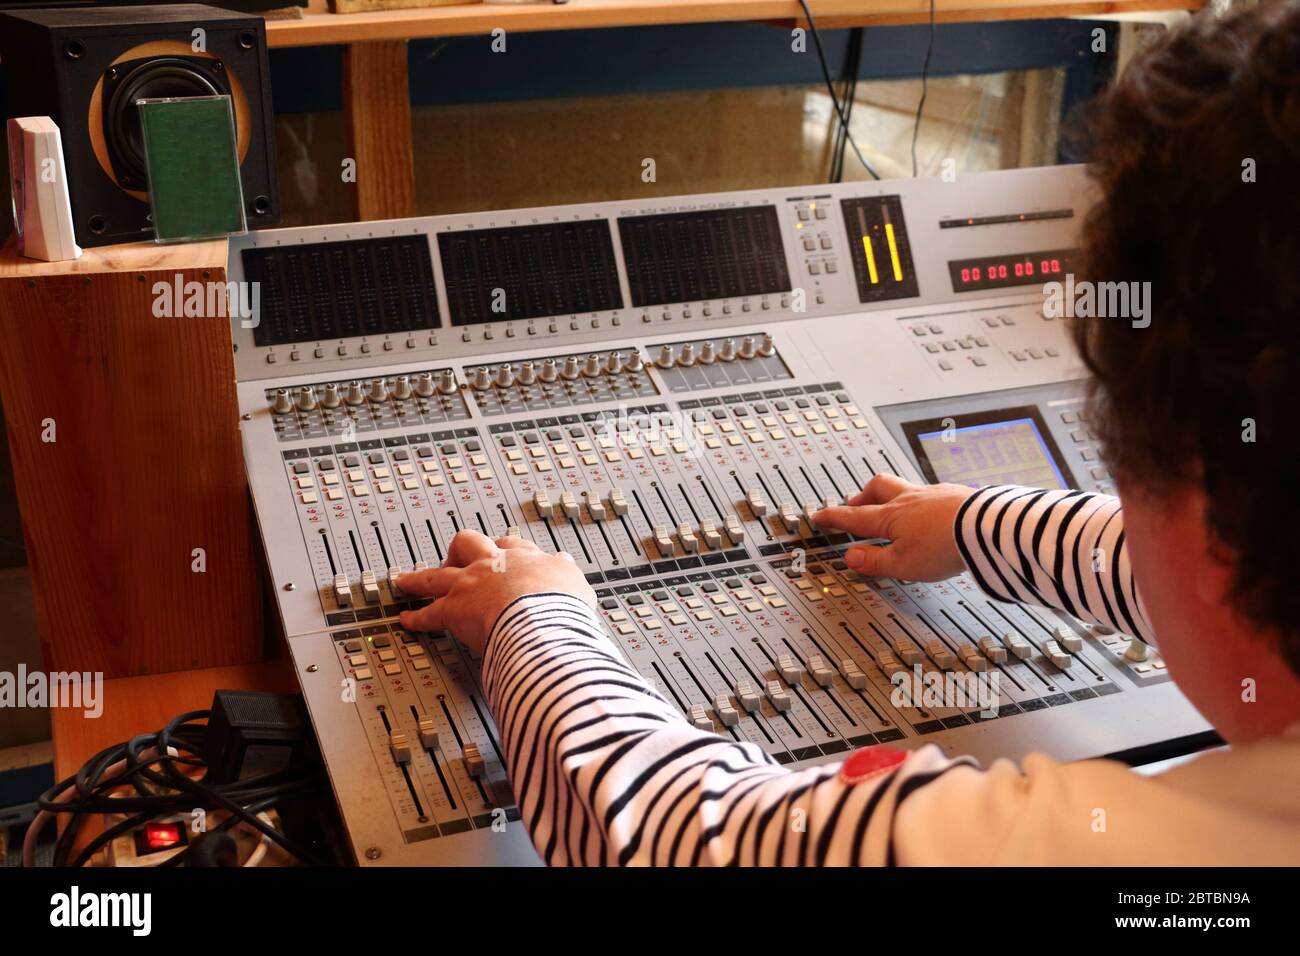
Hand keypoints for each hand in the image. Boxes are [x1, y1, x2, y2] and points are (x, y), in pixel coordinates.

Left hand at [396, 531, 596, 654]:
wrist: (544, 622)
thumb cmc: (561, 607)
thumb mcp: (574, 583)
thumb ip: (564, 571)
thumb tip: (564, 562)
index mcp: (525, 559)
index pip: (510, 544)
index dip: (502, 547)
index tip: (500, 551)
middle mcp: (494, 566)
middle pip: (468, 544)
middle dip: (459, 550)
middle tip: (455, 559)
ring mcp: (471, 585)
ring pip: (436, 575)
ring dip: (419, 578)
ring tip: (406, 580)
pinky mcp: (454, 610)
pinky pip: (428, 614)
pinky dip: (416, 618)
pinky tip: (407, 620)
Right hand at [811, 474, 975, 580]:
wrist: (986, 527)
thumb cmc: (946, 544)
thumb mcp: (903, 564)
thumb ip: (875, 561)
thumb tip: (852, 558)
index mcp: (890, 516)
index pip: (853, 516)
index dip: (833, 517)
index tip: (819, 515)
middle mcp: (909, 499)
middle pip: (877, 488)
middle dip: (861, 496)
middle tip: (854, 505)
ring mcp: (933, 494)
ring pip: (903, 487)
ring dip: (891, 496)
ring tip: (891, 508)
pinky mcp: (955, 495)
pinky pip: (929, 493)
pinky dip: (920, 502)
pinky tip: (928, 512)